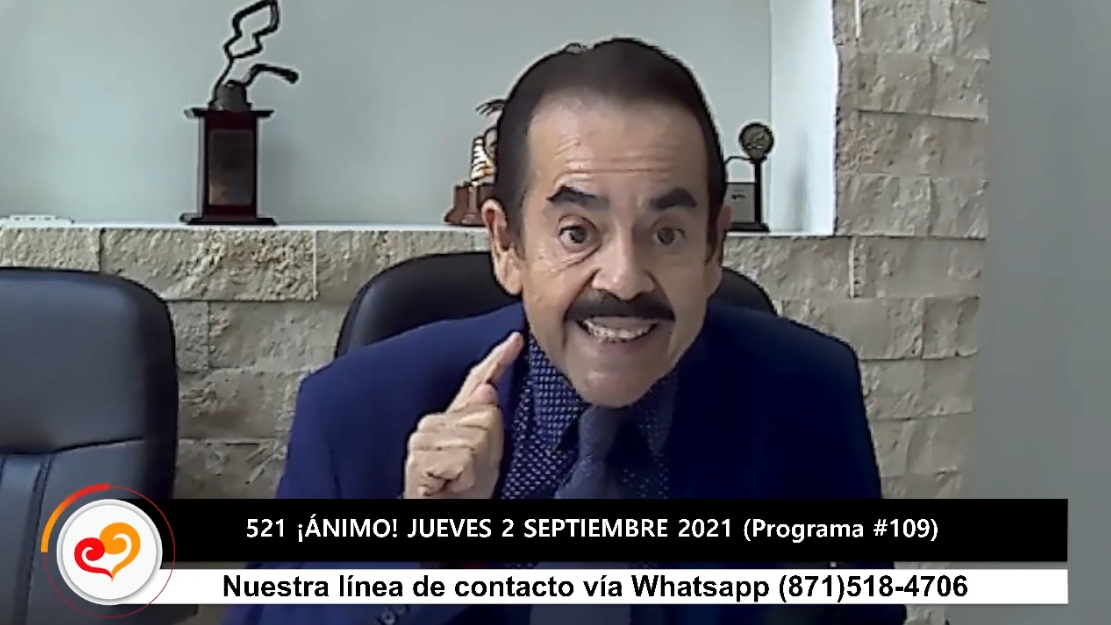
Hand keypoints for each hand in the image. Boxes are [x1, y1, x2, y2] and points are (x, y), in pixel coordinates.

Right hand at [404, 332, 523, 498]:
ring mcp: (422, 440)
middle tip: (474, 472)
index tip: (516, 339)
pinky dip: (465, 477)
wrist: (441, 516)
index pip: (476, 382)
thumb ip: (488, 422)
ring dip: (477, 466)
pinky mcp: (418, 460)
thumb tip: (485, 390)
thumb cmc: (464, 491)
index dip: (498, 359)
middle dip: (490, 448)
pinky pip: (463, 459)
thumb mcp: (487, 456)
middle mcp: (433, 423)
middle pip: (487, 416)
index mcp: (453, 418)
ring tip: (462, 481)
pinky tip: (452, 485)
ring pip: (477, 438)